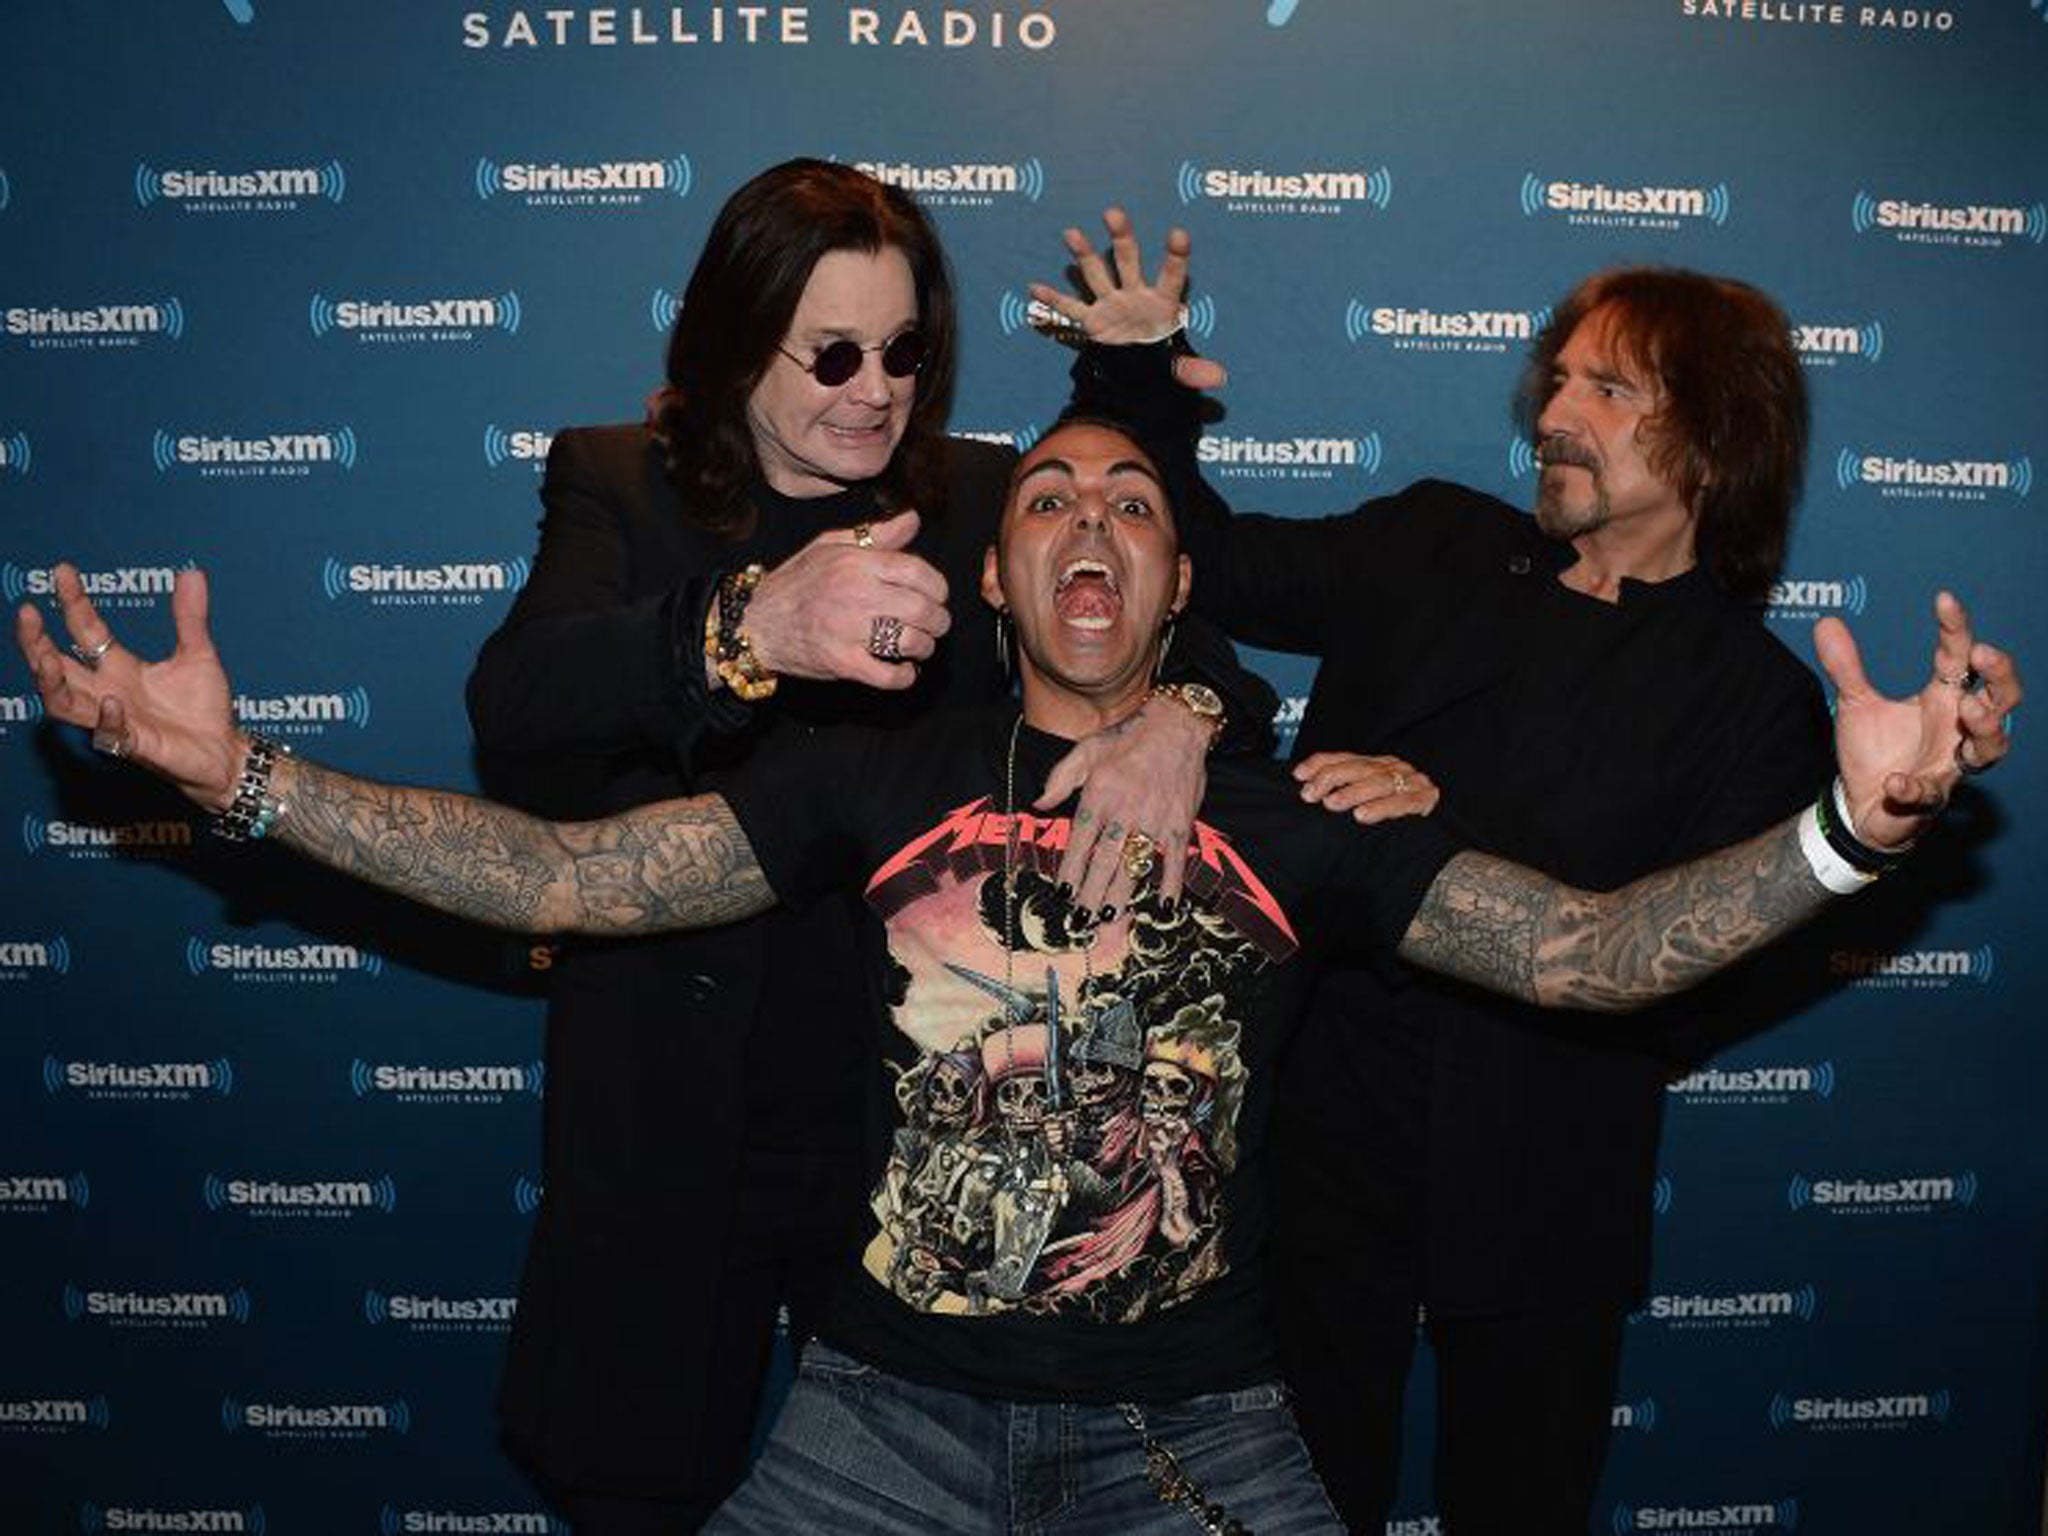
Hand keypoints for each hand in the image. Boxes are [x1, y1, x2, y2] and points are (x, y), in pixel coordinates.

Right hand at [16, 563, 245, 809]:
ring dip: (50, 683)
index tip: (63, 570)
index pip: (85, 630)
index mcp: (120, 668)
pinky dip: (108, 719)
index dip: (73, 601)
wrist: (225, 752)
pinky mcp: (136, 745)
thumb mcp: (199, 654)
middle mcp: (108, 691)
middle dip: (35, 642)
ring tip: (44, 659)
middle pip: (55, 667)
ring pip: (64, 703)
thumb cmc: (204, 708)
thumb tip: (191, 573)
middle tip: (26, 613)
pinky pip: (110, 734)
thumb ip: (190, 617)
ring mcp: (118, 719)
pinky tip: (112, 701)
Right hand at [737, 510, 950, 690]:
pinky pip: (887, 675)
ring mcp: (848, 630)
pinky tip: (905, 670)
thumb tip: (913, 520)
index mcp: (855, 563)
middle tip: (936, 625)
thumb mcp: (830, 546)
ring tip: (920, 646)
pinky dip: (904, 677)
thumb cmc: (796, 582)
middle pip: (921, 609)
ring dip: (925, 647)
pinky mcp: (841, 662)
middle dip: (938, 620)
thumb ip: (876, 535)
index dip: (938, 586)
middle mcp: (855, 594)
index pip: (917, 571)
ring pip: (910, 641)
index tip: (937, 596)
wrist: (756, 621)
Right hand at [1027, 207, 1227, 391]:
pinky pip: (1070, 309)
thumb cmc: (1162, 363)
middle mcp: (1135, 295)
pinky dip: (1053, 302)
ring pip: (1096, 274)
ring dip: (1084, 254)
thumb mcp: (1178, 369)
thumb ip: (1193, 370)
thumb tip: (1218, 378)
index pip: (1172, 277)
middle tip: (1114, 213)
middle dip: (1121, 237)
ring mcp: (1111, 304)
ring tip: (1072, 233)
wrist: (1138, 375)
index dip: (1176, 256)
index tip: (1179, 235)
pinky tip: (1036, 288)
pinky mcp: (1092, 320)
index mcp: (1162, 303)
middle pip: (1128, 260)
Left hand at [1037, 695, 1210, 911]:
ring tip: (1109, 918)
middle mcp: (1125, 811)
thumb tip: (1039, 803)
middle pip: (1104, 862)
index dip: (1070, 870)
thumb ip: (1060, 778)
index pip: (1080, 842)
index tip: (1062, 893)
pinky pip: (1173, 860)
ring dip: (1122, 895)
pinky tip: (1164, 907)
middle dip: (1091, 894)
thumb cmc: (1127, 737)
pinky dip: (1170, 885)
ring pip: (1134, 866)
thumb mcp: (1085, 749)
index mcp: (1099, 795)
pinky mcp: (1180, 823)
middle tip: (1081, 920)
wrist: (1176, 725)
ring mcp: (1154, 820)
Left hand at [1294, 751, 1440, 824]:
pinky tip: (1363, 816)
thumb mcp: (1369, 802)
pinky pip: (1403, 802)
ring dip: (1352, 793)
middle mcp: (1394, 768)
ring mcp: (1412, 781)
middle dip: (1331, 778)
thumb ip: (1345, 795)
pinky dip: (1381, 808)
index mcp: (1378, 764)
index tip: (1298, 775)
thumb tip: (1309, 795)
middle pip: (1359, 767)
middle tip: (1310, 794)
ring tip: (1331, 804)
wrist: (1443, 833)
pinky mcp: (1427, 799)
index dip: (1321, 764)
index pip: (1345, 758)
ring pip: (1379, 782)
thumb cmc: (1399, 818)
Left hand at [1814, 590, 2020, 847]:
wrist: (1862, 807)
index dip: (1957, 628)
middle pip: (2002, 697)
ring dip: (1986, 727)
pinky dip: (1913, 788)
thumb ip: (1845, 667)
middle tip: (1982, 653)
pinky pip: (1929, 794)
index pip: (1959, 657)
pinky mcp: (1929, 799)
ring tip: (1969, 709)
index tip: (1944, 600)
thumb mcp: (1856, 704)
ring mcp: (1948, 765)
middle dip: (2001, 675)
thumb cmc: (1875, 751)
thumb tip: (1827, 623)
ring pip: (1991, 747)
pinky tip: (1895, 781)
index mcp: (1942, 699)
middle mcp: (1955, 729)